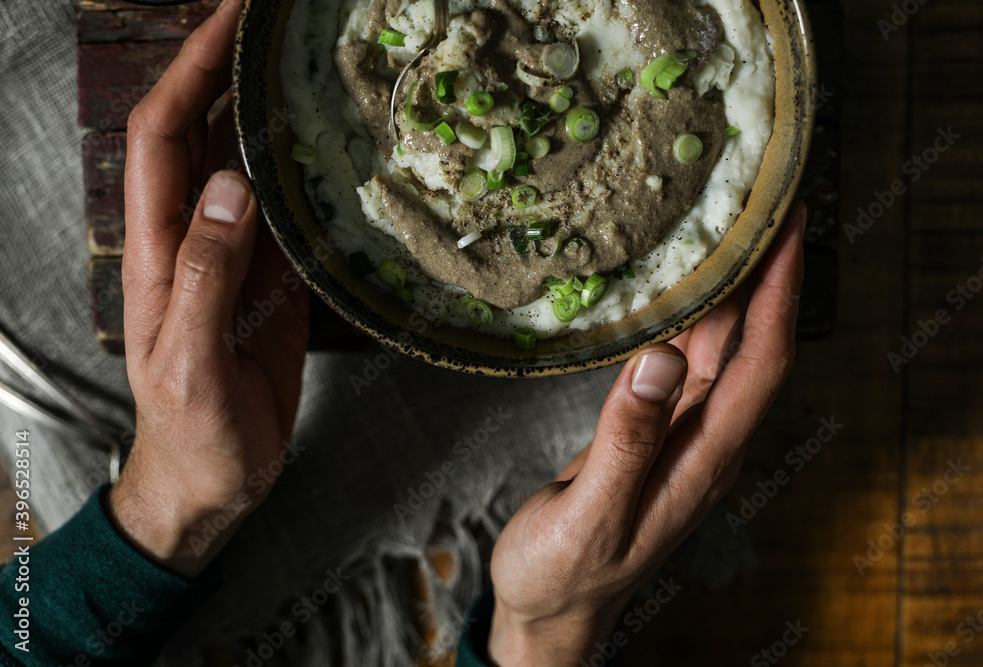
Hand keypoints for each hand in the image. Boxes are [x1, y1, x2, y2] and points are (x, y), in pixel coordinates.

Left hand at [108, 0, 309, 577]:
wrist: (212, 481)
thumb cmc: (191, 433)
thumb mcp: (191, 360)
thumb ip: (205, 272)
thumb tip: (231, 185)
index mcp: (159, 249)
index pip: (165, 136)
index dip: (191, 70)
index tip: (229, 19)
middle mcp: (194, 237)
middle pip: (203, 132)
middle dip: (227, 69)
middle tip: (276, 28)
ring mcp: (234, 256)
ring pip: (247, 165)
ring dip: (270, 112)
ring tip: (311, 68)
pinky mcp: (271, 282)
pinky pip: (286, 213)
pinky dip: (306, 174)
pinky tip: (335, 149)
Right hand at [488, 202, 806, 664]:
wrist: (549, 609)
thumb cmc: (564, 574)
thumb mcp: (590, 519)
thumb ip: (624, 444)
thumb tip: (658, 359)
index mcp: (702, 462)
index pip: (761, 366)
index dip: (782, 295)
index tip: (793, 228)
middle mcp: (705, 442)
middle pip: (754, 347)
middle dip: (771, 274)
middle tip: (767, 201)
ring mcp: (682, 436)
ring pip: (723, 351)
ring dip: (737, 289)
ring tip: (734, 225)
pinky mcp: (655, 431)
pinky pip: (688, 363)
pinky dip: (694, 317)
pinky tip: (684, 286)